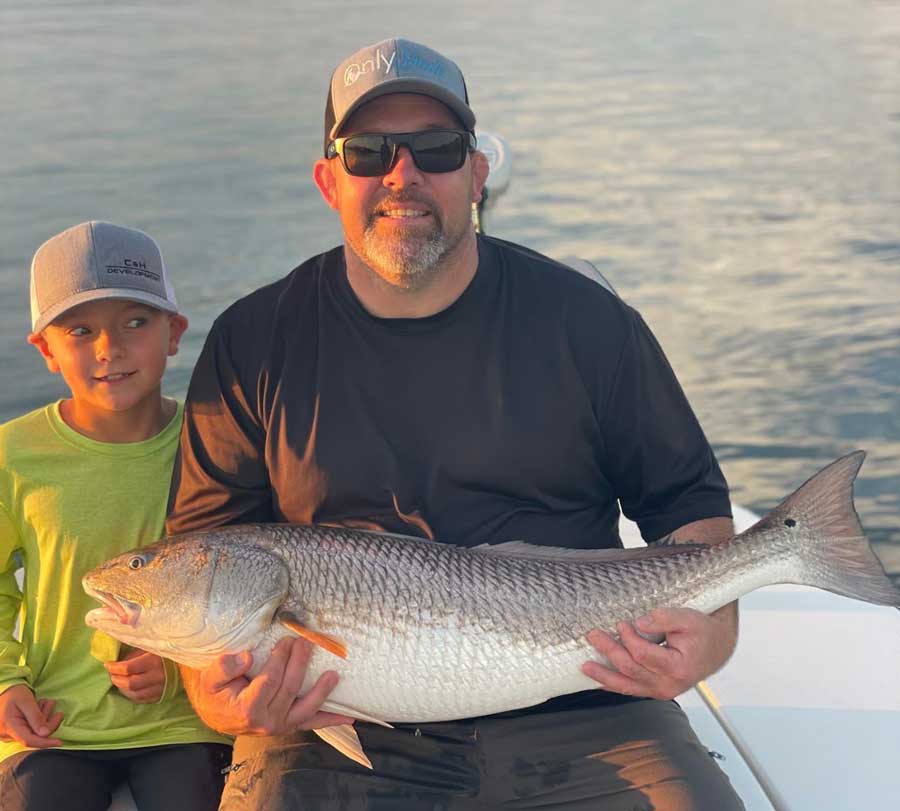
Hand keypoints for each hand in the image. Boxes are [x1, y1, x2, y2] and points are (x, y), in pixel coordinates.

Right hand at [0, 684, 63, 747]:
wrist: (4, 692)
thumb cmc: (14, 694)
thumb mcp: (26, 701)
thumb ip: (36, 717)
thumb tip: (46, 734)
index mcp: (9, 726)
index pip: (29, 740)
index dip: (45, 743)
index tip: (60, 742)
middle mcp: (7, 735)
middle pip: (35, 736)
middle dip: (47, 721)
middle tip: (51, 703)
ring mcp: (11, 735)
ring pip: (35, 732)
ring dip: (44, 717)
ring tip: (43, 702)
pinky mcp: (15, 733)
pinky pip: (32, 730)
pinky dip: (39, 720)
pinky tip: (38, 708)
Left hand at [105, 648, 166, 702]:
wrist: (191, 659)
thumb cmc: (168, 649)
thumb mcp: (153, 645)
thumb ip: (136, 652)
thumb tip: (118, 660)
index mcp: (154, 661)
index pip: (127, 668)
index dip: (114, 667)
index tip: (108, 664)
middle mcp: (157, 676)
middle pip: (129, 683)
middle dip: (116, 679)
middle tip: (112, 673)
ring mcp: (160, 687)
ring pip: (134, 694)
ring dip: (122, 688)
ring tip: (118, 681)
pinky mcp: (162, 694)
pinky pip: (143, 699)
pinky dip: (132, 695)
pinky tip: (128, 689)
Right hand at [183, 636, 352, 736]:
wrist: (216, 712)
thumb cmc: (214, 692)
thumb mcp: (209, 678)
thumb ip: (224, 667)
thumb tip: (246, 658)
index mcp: (247, 709)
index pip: (270, 680)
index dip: (280, 659)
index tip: (286, 640)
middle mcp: (266, 721)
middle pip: (290, 689)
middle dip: (299, 664)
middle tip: (305, 642)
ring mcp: (280, 726)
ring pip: (305, 709)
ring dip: (322, 692)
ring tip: (334, 675)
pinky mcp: (289, 725)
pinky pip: (311, 723)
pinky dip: (330, 720)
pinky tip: (349, 718)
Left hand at [582, 604, 737, 699]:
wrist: (717, 647)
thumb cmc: (703, 632)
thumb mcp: (688, 618)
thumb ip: (664, 619)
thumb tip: (639, 623)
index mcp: (678, 668)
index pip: (643, 654)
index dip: (628, 638)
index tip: (622, 623)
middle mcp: (669, 685)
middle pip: (630, 668)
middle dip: (609, 651)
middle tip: (593, 635)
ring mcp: (662, 690)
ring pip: (627, 685)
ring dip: (604, 674)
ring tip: (585, 666)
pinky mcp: (656, 689)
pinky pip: (632, 689)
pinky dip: (615, 685)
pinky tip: (600, 681)